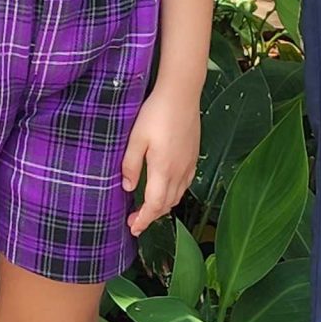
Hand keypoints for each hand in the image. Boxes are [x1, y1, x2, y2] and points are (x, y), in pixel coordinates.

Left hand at [122, 86, 198, 235]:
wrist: (181, 93)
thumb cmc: (156, 113)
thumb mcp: (136, 138)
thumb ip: (131, 165)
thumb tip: (127, 187)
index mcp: (163, 170)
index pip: (154, 205)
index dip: (143, 220)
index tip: (133, 228)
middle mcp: (179, 172)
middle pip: (167, 204)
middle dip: (151, 216)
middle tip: (135, 220)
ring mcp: (189, 164)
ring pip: (178, 196)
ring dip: (163, 206)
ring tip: (149, 208)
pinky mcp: (193, 156)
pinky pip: (185, 184)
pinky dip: (174, 194)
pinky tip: (166, 188)